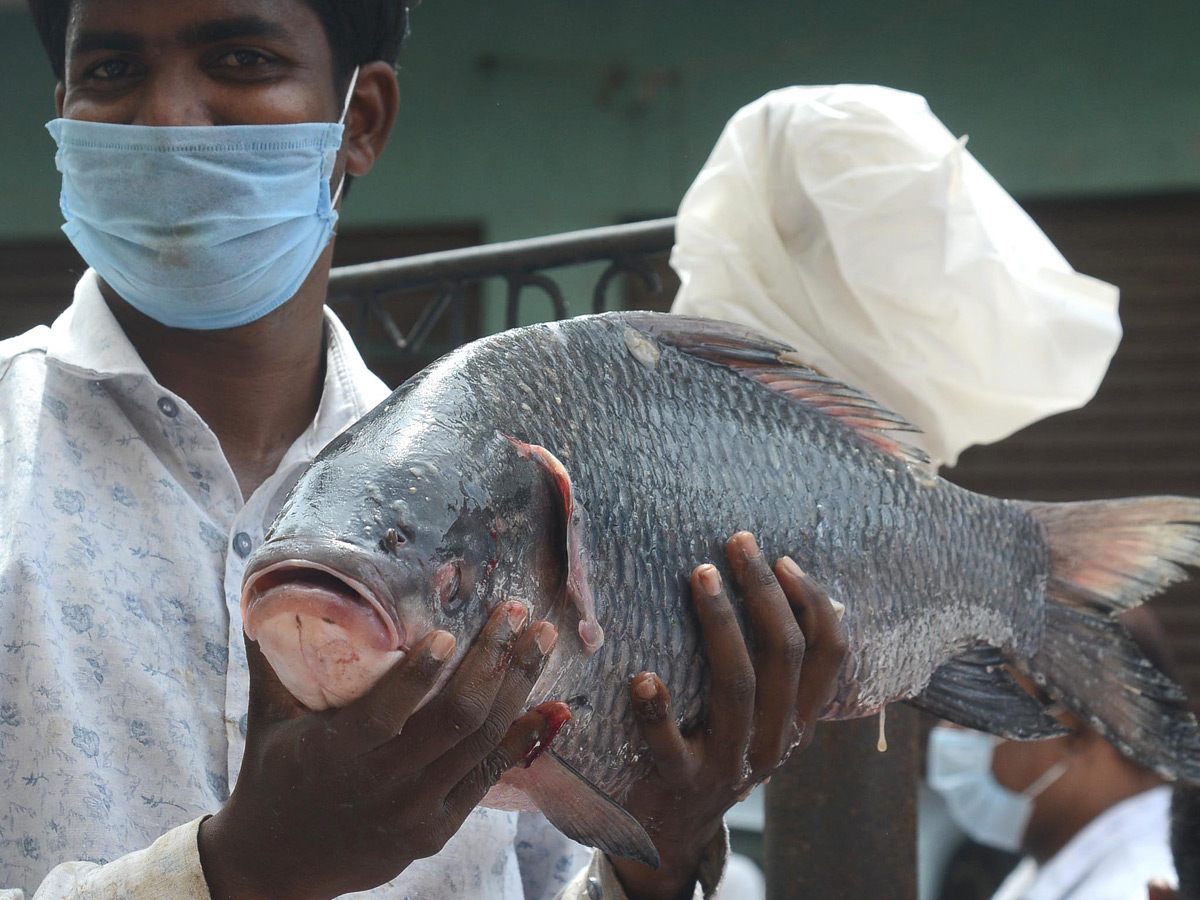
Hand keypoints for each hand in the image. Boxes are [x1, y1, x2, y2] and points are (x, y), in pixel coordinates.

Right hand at [198, 600, 558, 899]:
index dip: (418, 675)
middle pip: (453, 721)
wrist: (278, 865)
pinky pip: (487, 778)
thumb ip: (270, 653)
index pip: (384, 714)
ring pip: (481, 744)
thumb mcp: (266, 714)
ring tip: (542, 640)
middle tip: (518, 612)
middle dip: (494, 662)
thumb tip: (267, 587)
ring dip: (518, 687)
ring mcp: (414, 811)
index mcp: (334, 752)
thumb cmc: (273, 772)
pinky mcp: (436, 831)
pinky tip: (547, 706)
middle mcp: (380, 784)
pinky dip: (521, 738)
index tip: (449, 632)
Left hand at [611, 532, 847, 899]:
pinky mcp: (681, 781)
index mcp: (799, 719)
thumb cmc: (715, 748)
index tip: (783, 560)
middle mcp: (776, 740)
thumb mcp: (761, 716)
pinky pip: (671, 744)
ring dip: (722, 624)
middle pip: (784, 655)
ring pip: (738, 686)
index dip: (813, 603)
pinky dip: (658, 711)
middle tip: (738, 543)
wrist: (674, 829)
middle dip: (764, 592)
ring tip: (702, 576)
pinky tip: (644, 678)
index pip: (829, 654)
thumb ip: (777, 670)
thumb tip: (794, 588)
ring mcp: (730, 763)